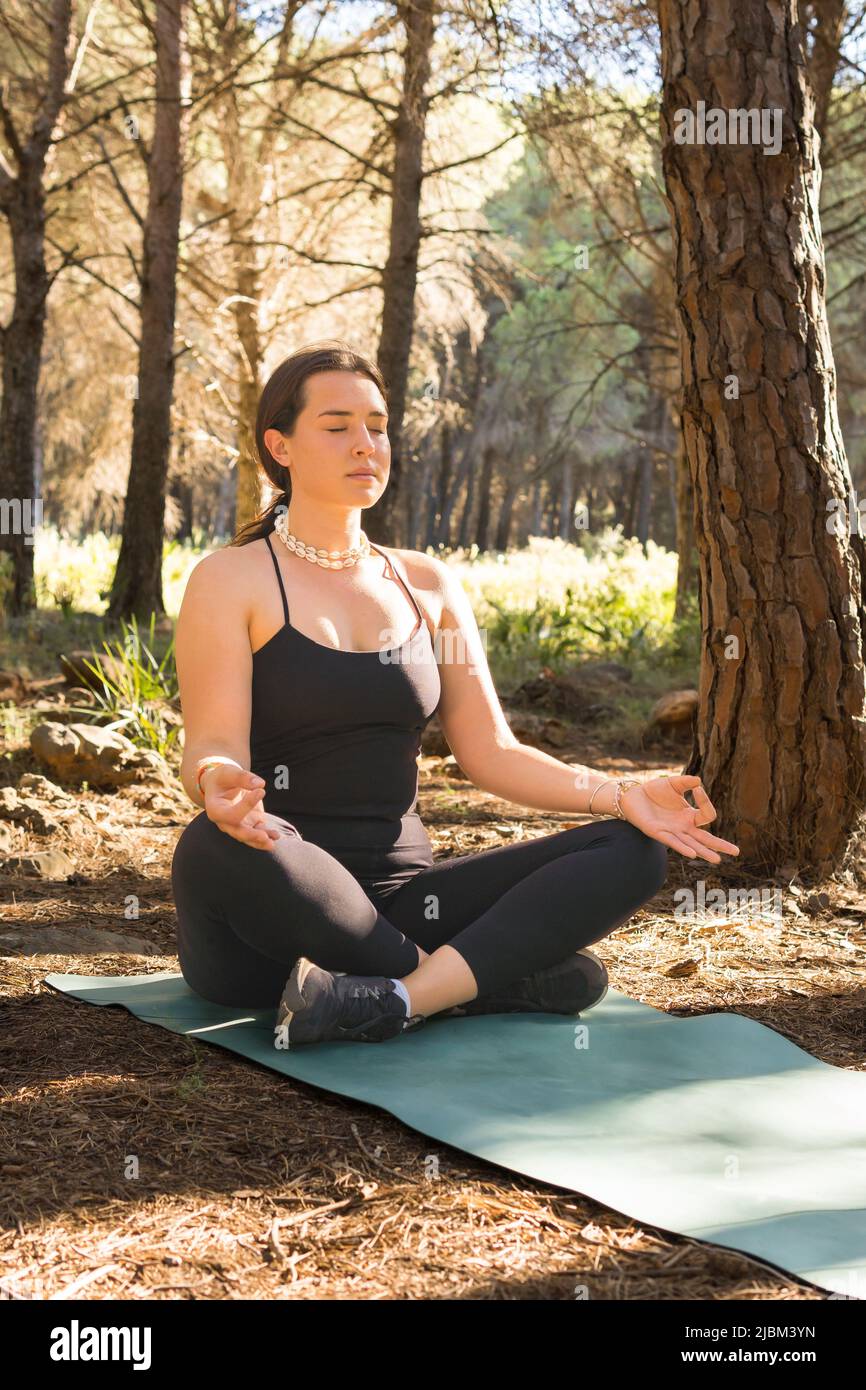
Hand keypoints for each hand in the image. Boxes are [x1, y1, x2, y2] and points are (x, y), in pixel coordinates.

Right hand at [203, 763, 281, 851]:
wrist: (222, 786)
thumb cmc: (223, 778)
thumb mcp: (228, 772)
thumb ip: (242, 777)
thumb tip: (260, 784)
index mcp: (215, 809)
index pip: (230, 815)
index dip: (246, 806)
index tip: (261, 791)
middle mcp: (225, 822)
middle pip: (237, 832)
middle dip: (251, 835)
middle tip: (264, 836)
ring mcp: (237, 825)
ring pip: (248, 837)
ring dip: (260, 841)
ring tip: (273, 842)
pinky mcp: (249, 824)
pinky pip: (258, 833)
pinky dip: (267, 835)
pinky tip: (276, 836)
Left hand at [619, 774, 740, 864]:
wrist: (632, 795)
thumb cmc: (654, 791)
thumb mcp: (673, 784)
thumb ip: (686, 783)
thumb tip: (699, 782)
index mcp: (689, 816)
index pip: (706, 815)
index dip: (705, 802)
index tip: (697, 789)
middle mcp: (683, 827)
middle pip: (705, 838)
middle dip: (720, 845)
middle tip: (736, 852)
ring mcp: (672, 832)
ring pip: (692, 844)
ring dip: (704, 852)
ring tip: (717, 860)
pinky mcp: (658, 833)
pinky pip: (673, 842)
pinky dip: (682, 847)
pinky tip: (692, 854)